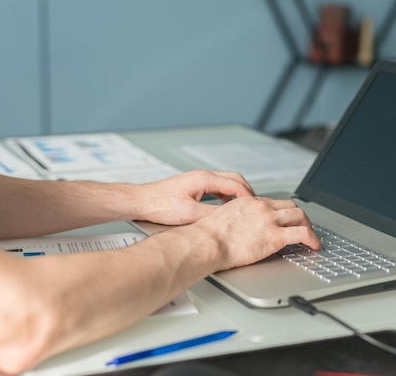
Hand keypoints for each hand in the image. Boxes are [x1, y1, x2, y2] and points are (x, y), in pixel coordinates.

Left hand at [135, 170, 254, 224]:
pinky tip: (226, 208)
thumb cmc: (159, 205)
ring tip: (243, 208)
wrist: (141, 201)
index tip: (254, 208)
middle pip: (235, 179)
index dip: (248, 197)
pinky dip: (227, 196)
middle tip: (254, 207)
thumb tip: (229, 218)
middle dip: (247, 192)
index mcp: (204, 179)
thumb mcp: (189, 214)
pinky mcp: (194, 186)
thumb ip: (212, 214)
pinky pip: (218, 187)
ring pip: (227, 182)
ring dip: (237, 194)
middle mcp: (203, 176)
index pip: (236, 184)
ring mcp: (199, 179)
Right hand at [187, 196, 319, 270]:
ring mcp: (270, 220)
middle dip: (301, 217)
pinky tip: (314, 246)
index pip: (274, 203)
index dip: (284, 212)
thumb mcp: (221, 219)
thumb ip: (235, 220)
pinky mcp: (275, 236)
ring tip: (312, 238)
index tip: (287, 220)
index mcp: (248, 202)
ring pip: (301, 216)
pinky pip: (303, 234)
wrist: (206, 243)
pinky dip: (313, 239)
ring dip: (310, 227)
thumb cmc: (207, 237)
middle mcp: (262, 207)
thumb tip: (237, 230)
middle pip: (291, 206)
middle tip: (304, 227)